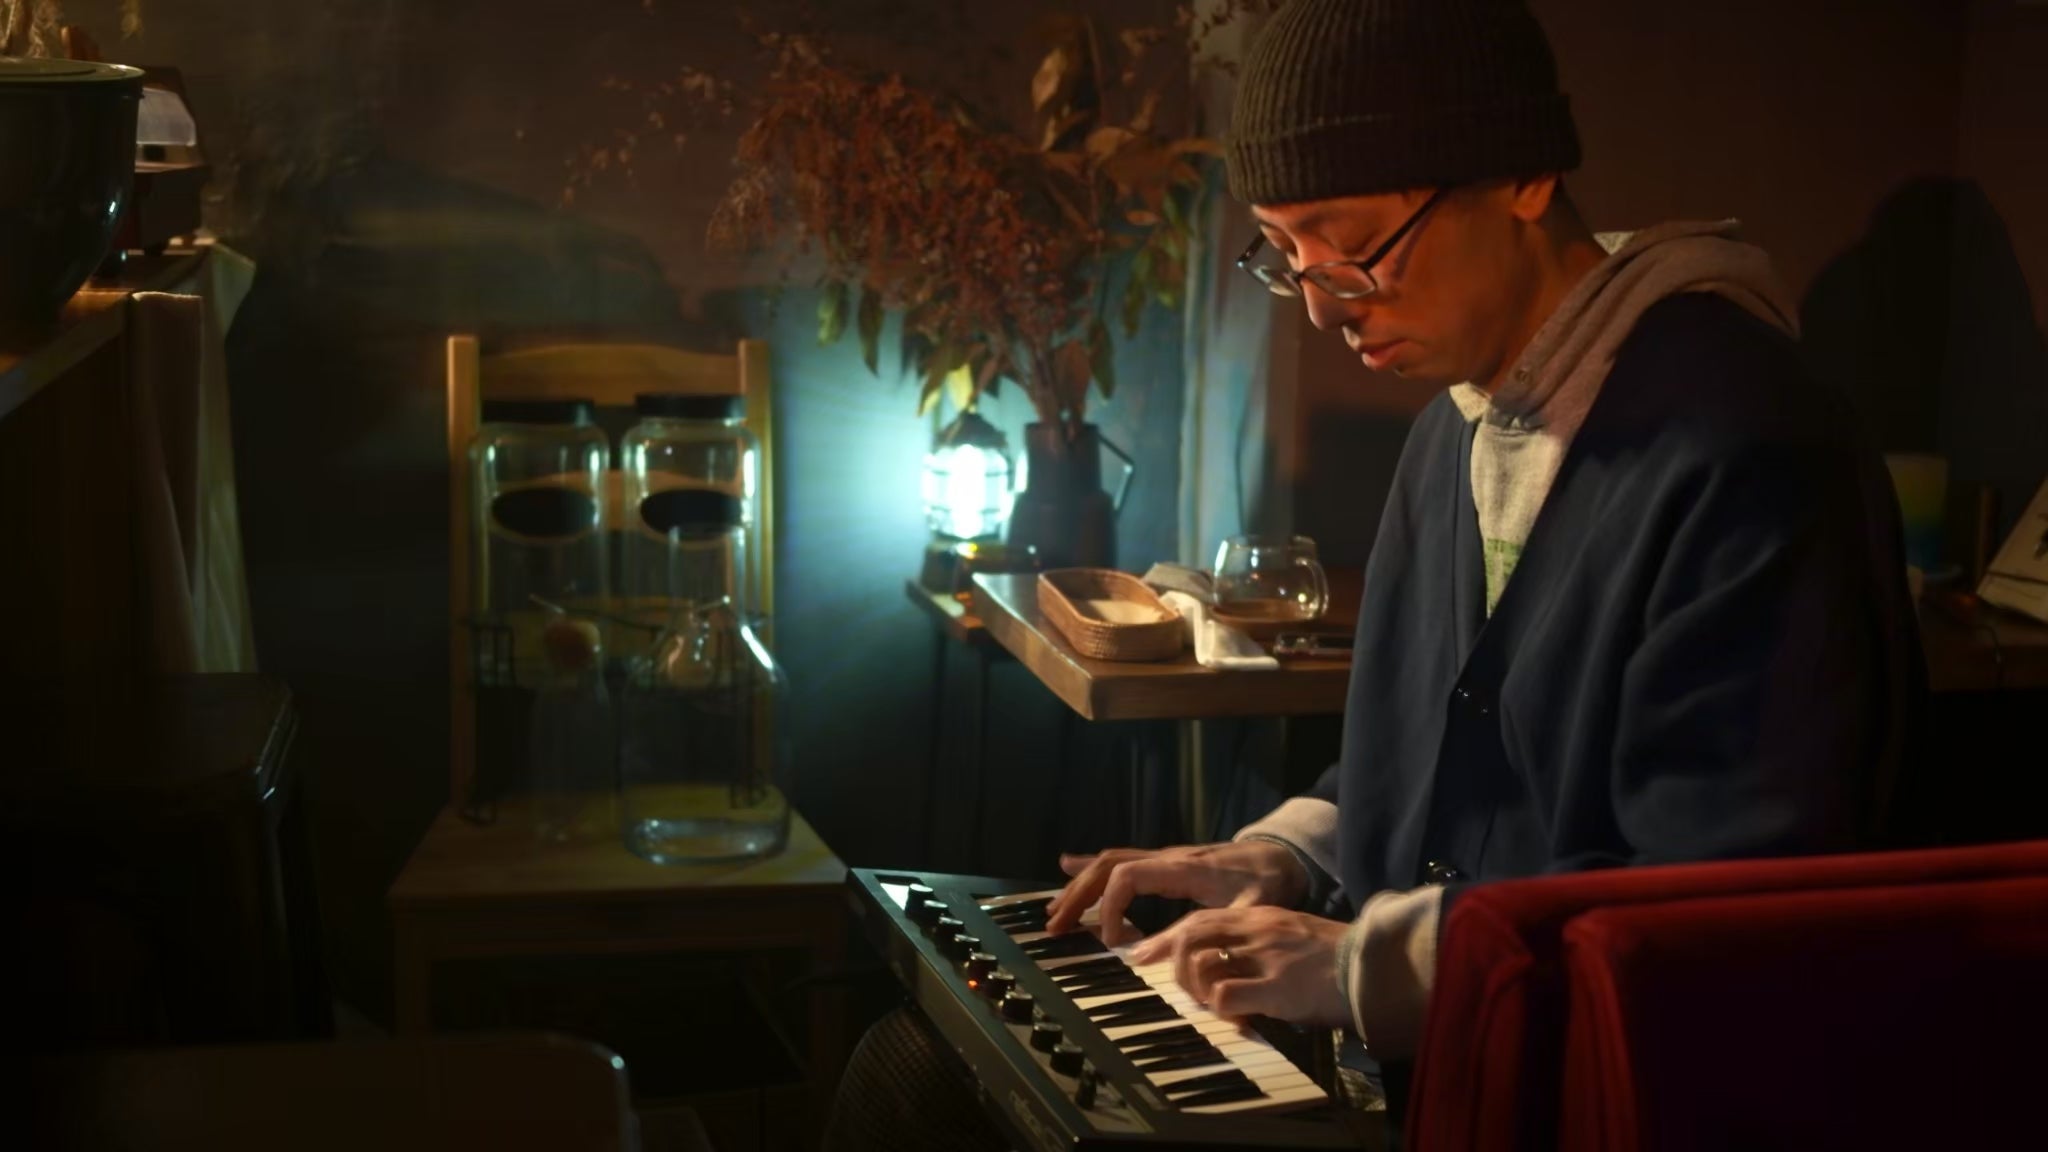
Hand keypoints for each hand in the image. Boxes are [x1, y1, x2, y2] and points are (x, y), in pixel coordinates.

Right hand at [1044, 840, 1309, 946]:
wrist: (1283, 855)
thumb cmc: (1268, 882)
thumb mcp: (1249, 910)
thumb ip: (1214, 929)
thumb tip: (1173, 957)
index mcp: (1182, 868)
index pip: (1127, 877)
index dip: (1111, 908)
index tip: (1113, 942)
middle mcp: (1167, 858)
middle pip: (1107, 867)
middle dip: (1078, 896)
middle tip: (1055, 926)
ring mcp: (1164, 858)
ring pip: (1109, 862)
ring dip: (1080, 886)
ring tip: (1055, 910)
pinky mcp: (1166, 863)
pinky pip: (1122, 860)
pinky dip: (1093, 867)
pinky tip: (1069, 866)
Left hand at [1128, 905, 1350, 1027]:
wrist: (1375, 965)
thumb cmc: (1337, 958)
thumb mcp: (1292, 936)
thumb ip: (1259, 942)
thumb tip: (1225, 965)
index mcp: (1259, 917)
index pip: (1199, 919)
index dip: (1166, 939)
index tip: (1142, 956)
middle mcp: (1256, 930)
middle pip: (1190, 936)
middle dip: (1172, 964)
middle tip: (1180, 989)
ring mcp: (1265, 957)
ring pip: (1199, 963)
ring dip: (1196, 990)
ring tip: (1214, 1007)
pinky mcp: (1276, 986)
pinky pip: (1226, 995)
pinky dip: (1222, 1012)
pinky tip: (1238, 1021)